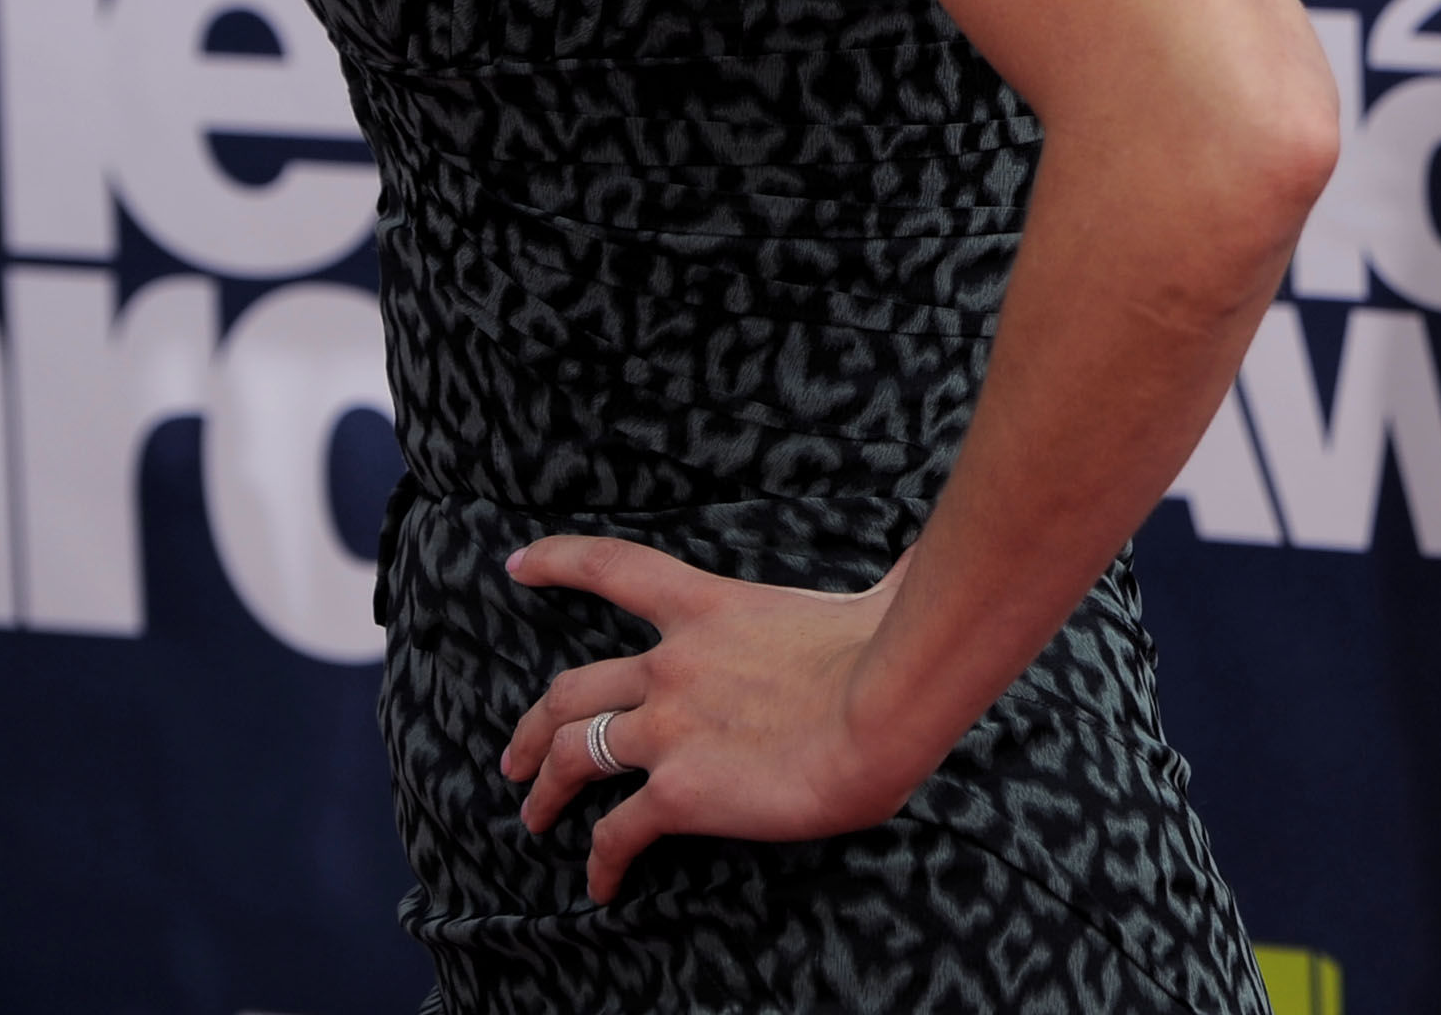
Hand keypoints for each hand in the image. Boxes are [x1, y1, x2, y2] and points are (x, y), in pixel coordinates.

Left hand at [496, 534, 937, 900]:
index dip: (558, 563)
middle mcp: (672, 665)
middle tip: (516, 755)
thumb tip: (923, 556)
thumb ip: (886, 576)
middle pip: (573, 689)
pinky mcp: (678, 793)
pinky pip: (615, 834)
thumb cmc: (894, 649)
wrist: (884, 707)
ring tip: (532, 816)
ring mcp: (667, 730)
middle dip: (534, 725)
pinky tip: (600, 884)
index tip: (517, 565)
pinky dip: (600, 862)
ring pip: (573, 757)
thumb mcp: (877, 596)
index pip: (614, 569)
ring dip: (544, 789)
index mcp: (711, 609)